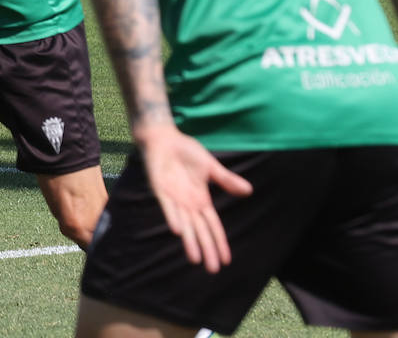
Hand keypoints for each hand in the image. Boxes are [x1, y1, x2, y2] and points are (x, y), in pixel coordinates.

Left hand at [137, 124, 252, 272]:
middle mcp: (188, 204)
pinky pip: (167, 206)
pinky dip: (172, 217)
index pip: (212, 226)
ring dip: (189, 241)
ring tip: (195, 259)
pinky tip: (176, 230)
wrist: (164, 139)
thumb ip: (227, 180)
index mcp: (201, 200)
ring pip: (184, 224)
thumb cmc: (187, 153)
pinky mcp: (160, 189)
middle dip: (207, 249)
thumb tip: (249, 191)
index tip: (226, 260)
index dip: (219, 242)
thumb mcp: (211, 167)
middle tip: (212, 270)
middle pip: (200, 231)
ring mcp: (174, 198)